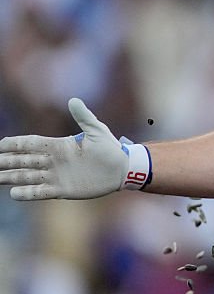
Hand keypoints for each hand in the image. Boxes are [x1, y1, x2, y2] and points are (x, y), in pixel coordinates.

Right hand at [0, 98, 148, 200]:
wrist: (122, 169)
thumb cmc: (110, 149)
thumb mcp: (97, 131)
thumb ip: (84, 117)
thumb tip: (73, 100)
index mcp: (59, 146)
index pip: (30, 143)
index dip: (14, 144)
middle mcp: (53, 161)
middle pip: (23, 160)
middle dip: (6, 161)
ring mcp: (56, 176)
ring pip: (27, 176)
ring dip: (10, 177)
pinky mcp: (63, 190)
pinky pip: (41, 191)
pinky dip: (28, 193)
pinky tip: (13, 193)